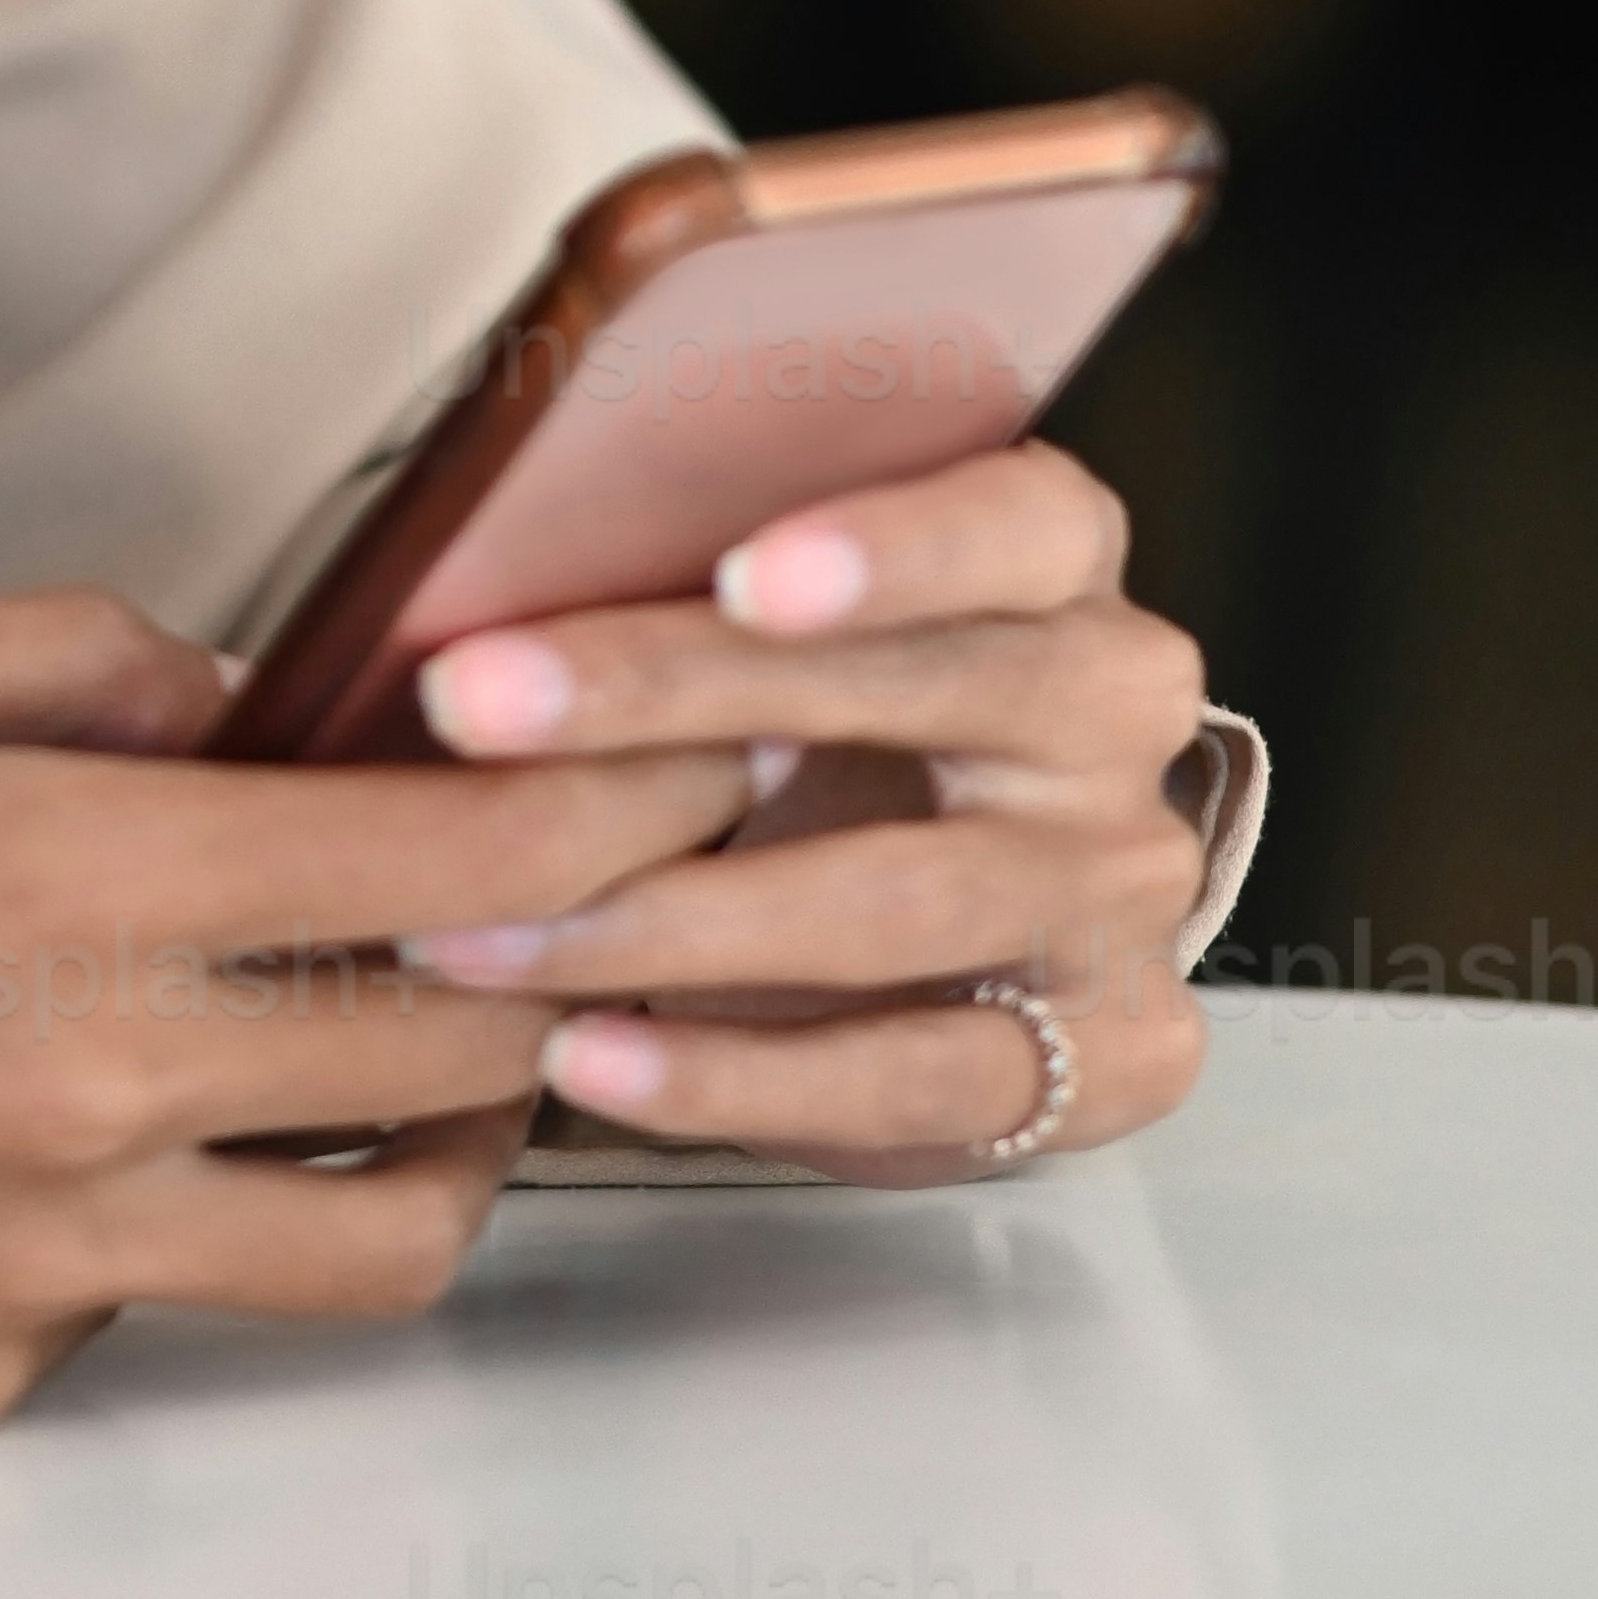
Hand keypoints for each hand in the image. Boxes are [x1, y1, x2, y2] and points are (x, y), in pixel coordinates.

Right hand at [0, 587, 756, 1433]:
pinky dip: (170, 1214)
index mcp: (55, 888)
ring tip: (408, 1047)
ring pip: (360, 1238)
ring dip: (427, 1138)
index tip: (706, 767)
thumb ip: (56, 667)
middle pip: (459, 1065)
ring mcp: (34, 1273)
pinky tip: (69, 1126)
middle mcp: (85, 1099)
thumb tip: (227, 698)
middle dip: (566, 977)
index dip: (612, 812)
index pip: (446, 860)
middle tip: (597, 909)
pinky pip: (149, 1305)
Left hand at [393, 435, 1210, 1175]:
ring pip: (905, 902)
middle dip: (673, 696)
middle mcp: (1115, 707)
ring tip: (482, 931)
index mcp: (1056, 556)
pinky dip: (733, 1074)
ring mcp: (1125, 887)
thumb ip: (707, 570)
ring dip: (664, 919)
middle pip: (921, 697)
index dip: (893, 549)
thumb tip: (474, 540)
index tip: (743, 576)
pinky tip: (590, 1055)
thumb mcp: (806, 612)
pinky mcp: (1119, 1052)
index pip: (1013, 523)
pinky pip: (917, 1075)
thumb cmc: (850, 710)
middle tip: (472, 704)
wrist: (1003, 904)